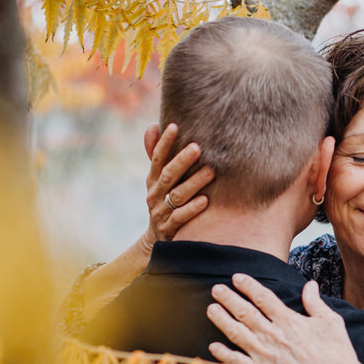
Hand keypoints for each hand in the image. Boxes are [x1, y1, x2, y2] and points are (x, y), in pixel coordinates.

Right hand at [141, 123, 214, 248]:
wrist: (156, 238)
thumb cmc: (163, 201)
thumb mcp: (157, 180)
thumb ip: (157, 155)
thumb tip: (153, 126)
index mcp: (153, 180)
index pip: (157, 158)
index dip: (164, 143)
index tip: (174, 126)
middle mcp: (155, 194)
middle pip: (168, 175)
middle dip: (182, 161)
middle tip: (197, 147)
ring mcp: (161, 212)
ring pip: (177, 196)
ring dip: (193, 183)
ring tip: (211, 172)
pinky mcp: (169, 228)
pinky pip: (180, 218)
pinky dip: (192, 209)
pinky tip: (205, 200)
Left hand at [206, 274, 363, 363]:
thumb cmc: (338, 355)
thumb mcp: (331, 322)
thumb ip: (315, 303)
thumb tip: (310, 284)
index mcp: (289, 321)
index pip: (263, 297)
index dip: (248, 286)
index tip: (236, 278)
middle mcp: (273, 336)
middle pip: (245, 312)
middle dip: (229, 298)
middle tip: (216, 289)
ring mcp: (265, 356)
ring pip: (236, 333)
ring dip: (222, 320)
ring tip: (211, 309)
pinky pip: (237, 363)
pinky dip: (223, 355)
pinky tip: (213, 346)